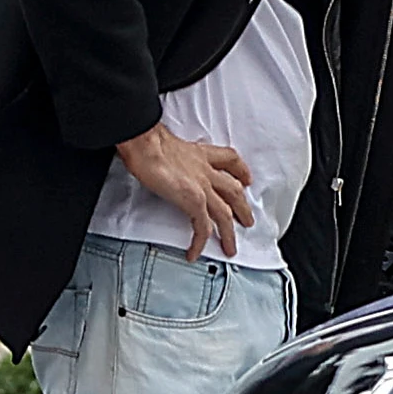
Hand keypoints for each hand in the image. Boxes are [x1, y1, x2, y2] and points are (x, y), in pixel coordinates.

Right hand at [116, 121, 254, 248]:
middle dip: (243, 207)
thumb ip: (168, 152)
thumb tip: (156, 156)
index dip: (241, 170)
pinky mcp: (194, 201)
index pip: (229, 159)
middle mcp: (205, 170)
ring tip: (230, 246)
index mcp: (199, 154)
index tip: (246, 179)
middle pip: (233, 191)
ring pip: (225, 214)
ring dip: (229, 233)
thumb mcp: (164, 143)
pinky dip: (200, 242)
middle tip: (247, 220)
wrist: (145, 144)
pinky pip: (202, 227)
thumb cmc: (148, 141)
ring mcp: (202, 187)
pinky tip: (196, 252)